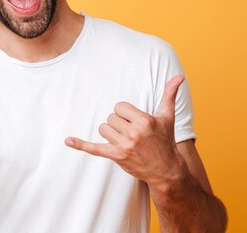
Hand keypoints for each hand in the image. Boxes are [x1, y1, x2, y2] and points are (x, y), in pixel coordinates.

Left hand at [65, 75, 187, 190]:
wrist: (166, 170)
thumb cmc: (165, 140)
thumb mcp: (167, 117)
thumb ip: (170, 95)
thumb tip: (179, 76)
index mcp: (144, 121)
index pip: (119, 107)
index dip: (125, 112)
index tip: (134, 120)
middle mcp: (133, 133)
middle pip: (111, 118)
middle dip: (119, 123)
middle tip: (132, 132)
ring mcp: (124, 146)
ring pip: (103, 128)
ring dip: (111, 132)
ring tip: (124, 139)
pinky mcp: (116, 156)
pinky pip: (94, 148)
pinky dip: (80, 145)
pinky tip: (67, 140)